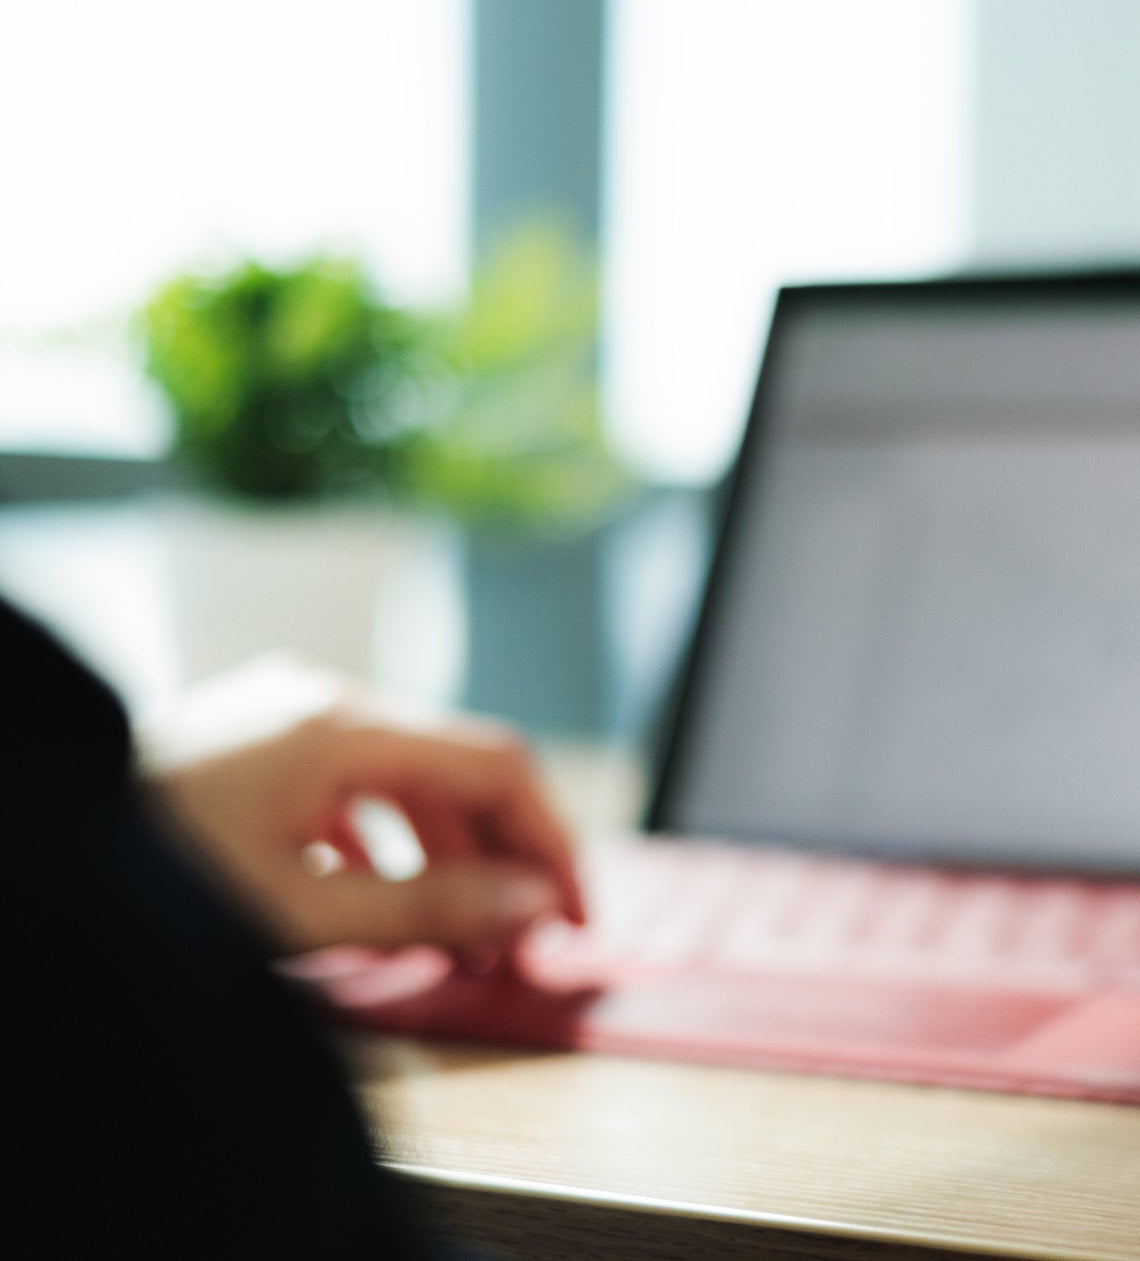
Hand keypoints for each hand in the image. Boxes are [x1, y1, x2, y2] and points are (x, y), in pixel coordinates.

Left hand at [144, 659, 586, 954]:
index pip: (497, 762)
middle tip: (518, 950)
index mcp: (342, 723)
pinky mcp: (250, 738)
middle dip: (498, 861)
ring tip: (454, 945)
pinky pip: (349, 783)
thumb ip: (428, 906)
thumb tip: (534, 901)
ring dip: (443, 858)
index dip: (552, 839)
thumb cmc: (150, 875)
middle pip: (454, 770)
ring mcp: (281, 712)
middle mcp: (321, 698)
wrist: (29, 845)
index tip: (575, 916)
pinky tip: (376, 903)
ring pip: (404, 779)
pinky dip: (384, 842)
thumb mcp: (297, 912)